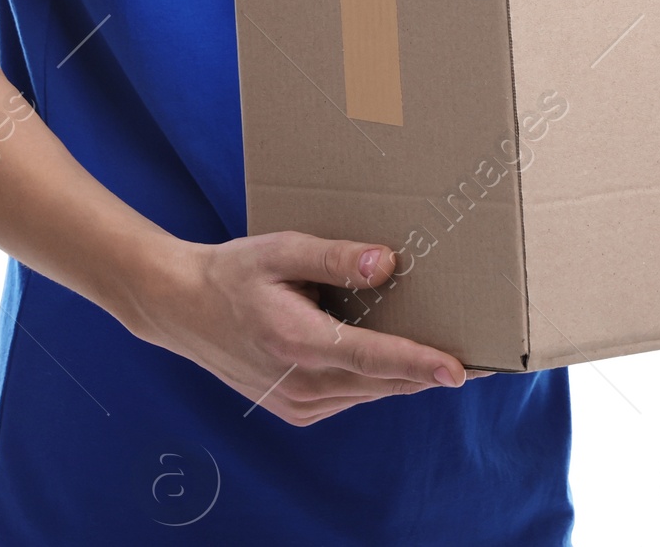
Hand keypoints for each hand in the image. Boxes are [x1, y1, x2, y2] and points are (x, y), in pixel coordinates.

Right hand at [125, 230, 470, 425]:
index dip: (419, 363)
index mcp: (298, 343)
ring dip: (404, 377)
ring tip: (446, 359)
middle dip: (428, 371)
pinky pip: (348, 395)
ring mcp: (297, 403)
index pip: (373, 358)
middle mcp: (300, 384)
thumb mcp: (280, 251)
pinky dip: (375, 380)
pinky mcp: (295, 408)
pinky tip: (393, 360)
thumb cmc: (233, 272)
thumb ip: (334, 257)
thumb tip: (388, 263)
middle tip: (478, 360)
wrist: (182, 308)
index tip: (460, 369)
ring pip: (368, 391)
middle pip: (381, 382)